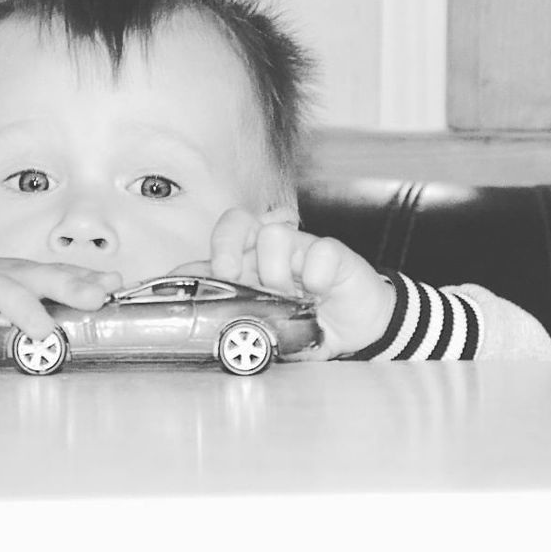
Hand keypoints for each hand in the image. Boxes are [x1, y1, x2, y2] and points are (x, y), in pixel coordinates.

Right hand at [0, 259, 121, 375]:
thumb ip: (59, 285)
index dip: (86, 279)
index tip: (114, 286)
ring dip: (23, 308)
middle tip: (93, 298)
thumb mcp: (13, 284)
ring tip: (44, 330)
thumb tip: (110, 282)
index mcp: (18, 273)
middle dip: (66, 285)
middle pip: (35, 276)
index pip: (57, 272)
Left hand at [176, 207, 394, 359]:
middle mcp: (271, 249)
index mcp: (250, 263)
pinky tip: (321, 293)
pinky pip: (319, 251)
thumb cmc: (308, 323)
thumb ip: (234, 315)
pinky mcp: (333, 253)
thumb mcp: (267, 326)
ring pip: (273, 235)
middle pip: (236, 220)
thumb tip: (194, 312)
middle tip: (228, 274)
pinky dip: (317, 276)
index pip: (220, 240)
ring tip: (291, 298)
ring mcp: (301, 247)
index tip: (197, 278)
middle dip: (225, 245)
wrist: (356, 331)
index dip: (205, 254)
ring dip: (277, 272)